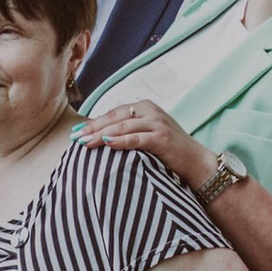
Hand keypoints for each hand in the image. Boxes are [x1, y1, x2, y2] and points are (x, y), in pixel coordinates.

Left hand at [79, 99, 208, 187]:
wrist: (197, 163)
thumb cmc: (169, 152)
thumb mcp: (147, 136)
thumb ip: (128, 132)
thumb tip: (99, 138)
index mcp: (144, 107)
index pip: (113, 113)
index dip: (94, 122)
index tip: (76, 132)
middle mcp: (150, 111)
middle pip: (115, 118)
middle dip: (93, 128)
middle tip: (74, 138)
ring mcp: (157, 123)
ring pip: (122, 127)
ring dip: (101, 134)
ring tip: (84, 142)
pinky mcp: (162, 137)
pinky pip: (137, 138)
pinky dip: (121, 141)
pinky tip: (107, 144)